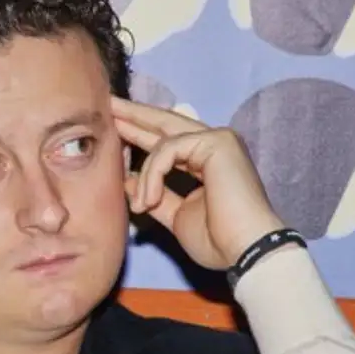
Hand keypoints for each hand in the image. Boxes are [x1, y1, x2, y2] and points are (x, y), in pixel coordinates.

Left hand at [111, 96, 285, 269]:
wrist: (246, 251)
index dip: (140, 132)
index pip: (167, 139)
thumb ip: (154, 194)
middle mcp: (213, 144)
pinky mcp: (217, 142)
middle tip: (108, 102)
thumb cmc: (217, 239)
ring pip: (163, 140)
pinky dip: (153, 175)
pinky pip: (168, 150)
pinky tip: (148, 201)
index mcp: (206, 160)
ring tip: (139, 205)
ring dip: (144, 172)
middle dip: (134, 114)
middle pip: (165, 121)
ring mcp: (218, 140)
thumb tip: (129, 179)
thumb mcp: (175, 215)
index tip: (115, 127)